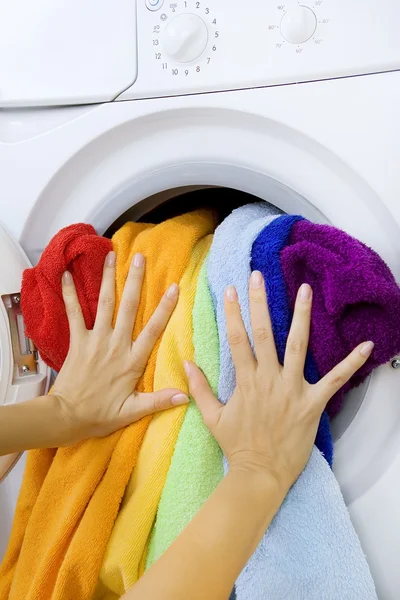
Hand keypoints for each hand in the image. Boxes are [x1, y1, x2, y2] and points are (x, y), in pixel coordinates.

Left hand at [52, 251, 187, 443]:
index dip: (165, 308)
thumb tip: (187, 395)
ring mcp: (96, 340)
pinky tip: (67, 275)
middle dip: (135, 281)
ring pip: (104, 304)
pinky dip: (70, 294)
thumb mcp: (133, 411)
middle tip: (140, 258)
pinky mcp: (78, 341)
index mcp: (132, 360)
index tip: (174, 287)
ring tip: (111, 256)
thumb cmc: (101, 414)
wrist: (67, 416)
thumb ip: (160, 400)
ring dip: (107, 279)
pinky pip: (73, 314)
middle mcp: (116, 344)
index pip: (153, 329)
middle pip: (128, 307)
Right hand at [186, 271, 373, 491]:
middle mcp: (268, 379)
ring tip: (304, 290)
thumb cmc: (237, 446)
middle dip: (260, 302)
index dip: (232, 312)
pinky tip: (367, 346)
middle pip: (264, 333)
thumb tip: (187, 363)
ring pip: (297, 346)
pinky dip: (351, 363)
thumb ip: (199, 389)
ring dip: (301, 316)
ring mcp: (292, 390)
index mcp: (245, 381)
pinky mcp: (312, 404)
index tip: (230, 290)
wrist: (260, 474)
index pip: (237, 339)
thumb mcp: (212, 417)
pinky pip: (335, 380)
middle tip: (258, 276)